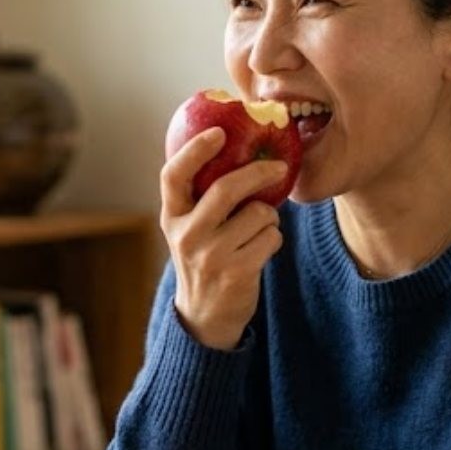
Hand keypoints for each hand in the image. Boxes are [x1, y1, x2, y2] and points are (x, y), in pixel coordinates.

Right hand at [160, 128, 287, 350]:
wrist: (205, 317)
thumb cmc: (203, 258)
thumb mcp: (190, 228)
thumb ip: (202, 196)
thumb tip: (238, 146)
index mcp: (172, 217)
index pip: (173, 175)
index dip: (194, 150)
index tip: (218, 132)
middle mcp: (186, 235)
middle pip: (225, 189)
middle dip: (258, 173)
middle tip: (278, 166)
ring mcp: (210, 256)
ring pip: (258, 213)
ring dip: (268, 217)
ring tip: (258, 229)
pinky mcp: (237, 273)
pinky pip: (271, 237)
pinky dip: (273, 238)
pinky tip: (261, 249)